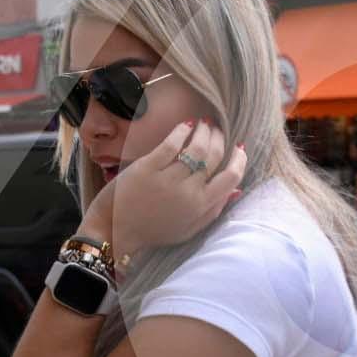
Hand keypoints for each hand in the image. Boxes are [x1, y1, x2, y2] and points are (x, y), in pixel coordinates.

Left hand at [79, 121, 246, 257]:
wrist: (116, 231)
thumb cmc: (154, 231)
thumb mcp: (189, 229)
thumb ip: (213, 210)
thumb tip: (237, 191)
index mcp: (201, 206)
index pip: (231, 177)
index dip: (239, 159)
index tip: (239, 148)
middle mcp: (188, 192)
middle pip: (214, 156)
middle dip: (220, 138)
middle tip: (217, 130)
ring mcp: (168, 179)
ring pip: (196, 146)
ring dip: (204, 131)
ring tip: (203, 125)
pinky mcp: (147, 167)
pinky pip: (171, 144)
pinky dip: (182, 131)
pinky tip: (185, 126)